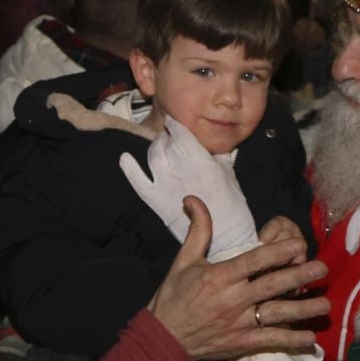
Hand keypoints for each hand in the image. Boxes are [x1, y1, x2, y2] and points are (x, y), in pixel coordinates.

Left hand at [119, 117, 258, 255]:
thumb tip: (213, 148)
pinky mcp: (156, 201)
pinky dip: (129, 169)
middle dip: (167, 136)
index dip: (176, 124)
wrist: (226, 239)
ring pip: (153, 155)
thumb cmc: (233, 209)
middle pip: (166, 142)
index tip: (174, 121)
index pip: (182, 134)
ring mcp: (166, 185)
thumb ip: (219, 159)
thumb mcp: (230, 177)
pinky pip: (137, 181)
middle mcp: (181, 170)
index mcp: (202, 162)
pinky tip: (125, 158)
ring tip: (160, 145)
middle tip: (171, 137)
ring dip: (155, 146)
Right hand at [148, 199, 326, 360]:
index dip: (278, 252)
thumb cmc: (173, 297)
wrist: (162, 338)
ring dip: (303, 309)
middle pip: (272, 285)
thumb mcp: (183, 261)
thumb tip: (194, 199)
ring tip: (325, 304)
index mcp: (220, 276)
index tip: (299, 245)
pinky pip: (270, 340)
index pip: (254, 261)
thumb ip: (198, 230)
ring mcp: (238, 323)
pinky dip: (290, 340)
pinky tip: (310, 339)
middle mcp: (233, 299)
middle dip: (300, 276)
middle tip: (322, 269)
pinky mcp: (241, 343)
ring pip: (276, 313)